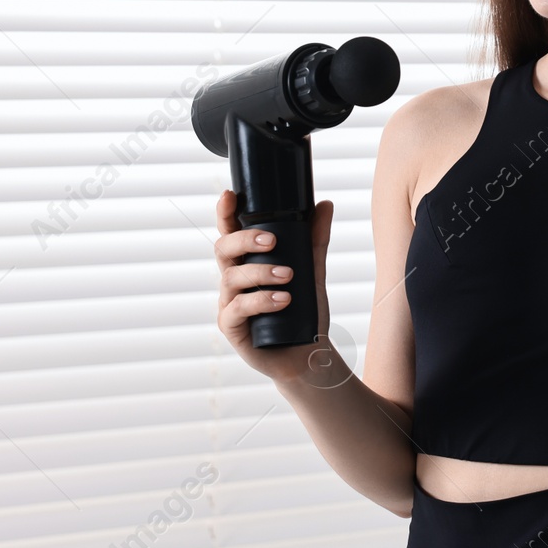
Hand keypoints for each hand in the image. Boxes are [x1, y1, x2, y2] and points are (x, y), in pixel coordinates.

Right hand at [213, 189, 337, 381]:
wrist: (308, 353)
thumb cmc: (303, 311)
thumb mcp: (313, 271)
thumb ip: (315, 240)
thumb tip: (324, 204)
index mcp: (246, 261)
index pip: (229, 232)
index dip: (224, 213)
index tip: (230, 195)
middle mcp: (233, 279)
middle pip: (222, 249)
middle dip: (244, 239)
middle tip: (273, 241)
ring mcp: (229, 303)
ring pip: (231, 277)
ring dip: (260, 272)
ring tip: (288, 276)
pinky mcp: (231, 327)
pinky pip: (238, 308)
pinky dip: (260, 301)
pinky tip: (282, 299)